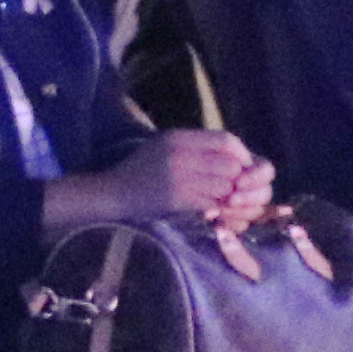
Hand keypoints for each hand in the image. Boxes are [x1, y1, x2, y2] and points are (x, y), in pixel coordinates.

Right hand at [53, 131, 275, 232]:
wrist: (111, 195)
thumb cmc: (139, 171)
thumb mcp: (166, 147)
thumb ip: (197, 148)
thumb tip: (238, 159)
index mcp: (179, 137)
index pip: (227, 140)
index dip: (242, 156)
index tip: (241, 170)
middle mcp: (181, 154)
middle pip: (231, 164)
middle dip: (239, 181)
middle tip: (234, 192)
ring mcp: (179, 176)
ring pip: (226, 186)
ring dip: (230, 198)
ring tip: (223, 204)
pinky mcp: (176, 199)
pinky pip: (213, 204)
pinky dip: (219, 211)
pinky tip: (213, 214)